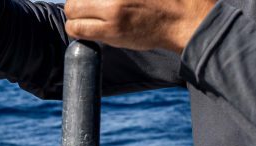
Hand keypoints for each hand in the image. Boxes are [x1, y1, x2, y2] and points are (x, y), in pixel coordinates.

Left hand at [64, 0, 216, 53]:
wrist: (183, 20)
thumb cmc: (164, 0)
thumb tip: (99, 0)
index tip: (87, 2)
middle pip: (74, 1)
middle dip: (74, 4)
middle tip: (81, 7)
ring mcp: (112, 14)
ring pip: (73, 16)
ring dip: (73, 18)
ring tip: (81, 19)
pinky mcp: (112, 33)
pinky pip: (81, 32)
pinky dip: (77, 30)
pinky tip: (85, 29)